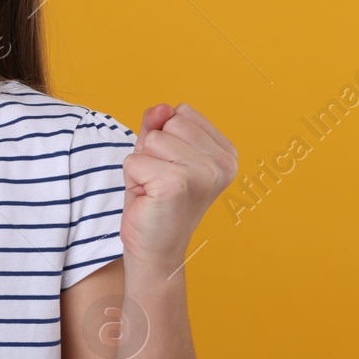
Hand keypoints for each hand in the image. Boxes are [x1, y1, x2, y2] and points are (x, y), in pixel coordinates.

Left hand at [120, 103, 237, 271]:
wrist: (154, 250)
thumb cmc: (156, 201)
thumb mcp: (157, 154)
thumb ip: (158, 125)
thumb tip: (161, 107)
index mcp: (226, 153)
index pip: (181, 112)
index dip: (164, 138)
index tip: (170, 170)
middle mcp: (223, 163)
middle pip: (168, 122)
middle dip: (152, 150)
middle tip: (159, 182)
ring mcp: (204, 174)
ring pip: (151, 140)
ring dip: (142, 165)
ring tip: (155, 191)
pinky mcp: (178, 184)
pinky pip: (135, 160)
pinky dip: (132, 179)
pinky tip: (149, 199)